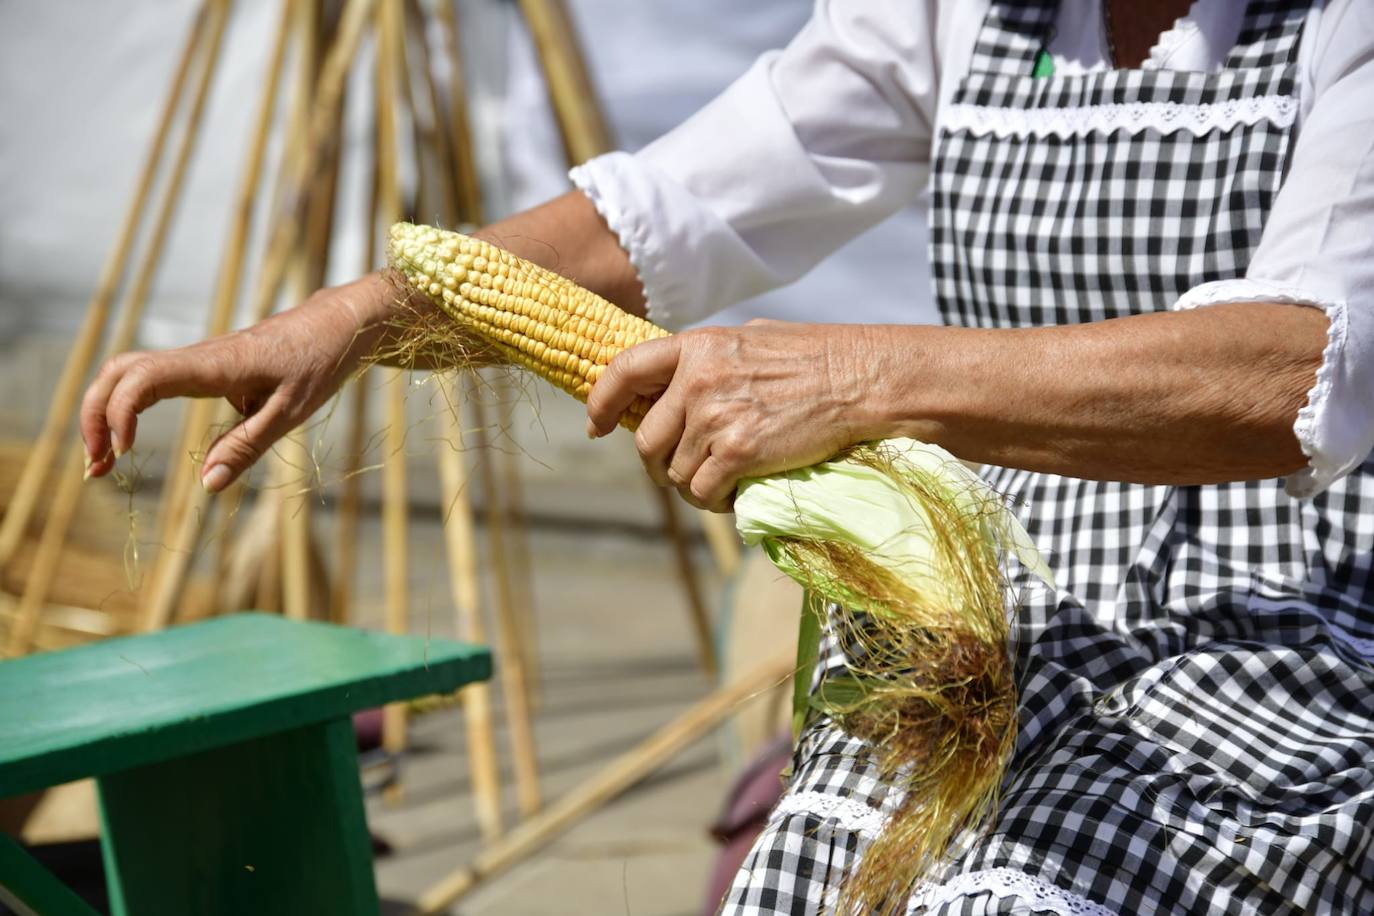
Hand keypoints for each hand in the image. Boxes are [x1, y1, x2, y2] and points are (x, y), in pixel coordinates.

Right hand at [80, 272, 397, 491]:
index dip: (120, 413)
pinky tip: (128, 443)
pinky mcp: (204, 367)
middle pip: (119, 371)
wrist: (338, 325)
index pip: (143, 378)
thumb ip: (246, 447)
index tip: (125, 453)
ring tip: (104, 462)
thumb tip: (205, 485)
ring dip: (106, 412)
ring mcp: (196, 359)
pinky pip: (151, 381)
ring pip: (129, 374)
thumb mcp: (289, 413)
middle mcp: (196, 357)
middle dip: (95, 416)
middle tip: (95, 467)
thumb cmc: (319, 364)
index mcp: (214, 365)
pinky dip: (128, 408)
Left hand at [586, 321, 884, 510]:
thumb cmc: (817, 358)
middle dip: (659, 463)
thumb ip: (711, 360)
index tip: (597, 425)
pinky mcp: (738, 453)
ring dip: (694, 486)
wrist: (861, 380)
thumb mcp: (752, 339)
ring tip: (724, 479)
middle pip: (646, 441)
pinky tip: (735, 493)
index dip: (602, 402)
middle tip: (681, 470)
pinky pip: (704, 492)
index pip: (626, 371)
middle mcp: (698, 380)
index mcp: (698, 346)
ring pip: (675, 474)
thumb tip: (684, 382)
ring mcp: (715, 417)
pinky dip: (716, 501)